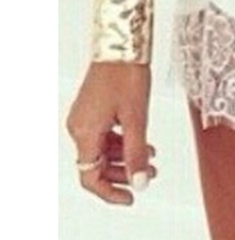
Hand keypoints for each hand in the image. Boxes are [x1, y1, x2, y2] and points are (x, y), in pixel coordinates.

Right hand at [66, 62, 155, 204]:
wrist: (121, 42)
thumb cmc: (126, 73)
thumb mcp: (137, 117)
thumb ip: (137, 152)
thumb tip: (140, 182)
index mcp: (85, 133)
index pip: (90, 177)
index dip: (111, 192)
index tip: (131, 197)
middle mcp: (79, 127)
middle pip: (97, 165)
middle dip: (124, 173)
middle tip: (148, 175)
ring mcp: (84, 116)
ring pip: (102, 149)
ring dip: (125, 156)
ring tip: (151, 157)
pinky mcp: (92, 107)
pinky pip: (104, 134)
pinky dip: (122, 141)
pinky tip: (142, 140)